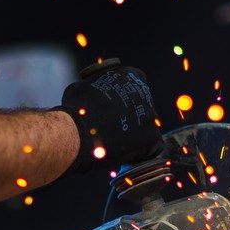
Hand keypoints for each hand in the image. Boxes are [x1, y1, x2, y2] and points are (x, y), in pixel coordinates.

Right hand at [57, 58, 162, 173]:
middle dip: (131, 116)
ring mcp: (151, 117)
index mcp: (131, 76)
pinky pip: (152, 146)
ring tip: (115, 142)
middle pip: (143, 105)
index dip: (125, 97)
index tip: (115, 107)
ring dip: (136, 134)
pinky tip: (124, 153)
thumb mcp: (83, 86)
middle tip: (114, 127)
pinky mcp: (154, 138)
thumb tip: (93, 92)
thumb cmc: (76, 108)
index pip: (136, 83)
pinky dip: (141, 151)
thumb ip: (96, 87)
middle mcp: (145, 93)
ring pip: (147, 126)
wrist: (77, 132)